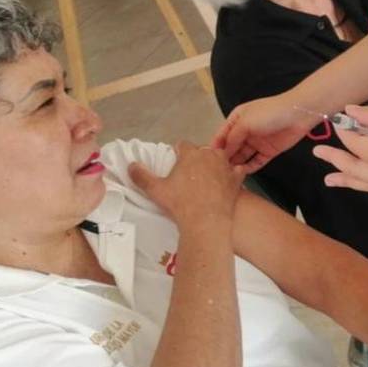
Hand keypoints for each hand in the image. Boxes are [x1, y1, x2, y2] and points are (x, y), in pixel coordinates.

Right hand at [128, 142, 244, 225]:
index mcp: (190, 153)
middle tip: (189, 174)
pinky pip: (237, 170)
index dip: (178, 153)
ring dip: (214, 164)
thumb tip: (131, 165)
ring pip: (219, 158)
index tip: (175, 162)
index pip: (182, 145)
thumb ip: (141, 175)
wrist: (206, 221)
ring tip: (207, 178)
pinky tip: (227, 181)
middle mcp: (209, 154)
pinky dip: (232, 174)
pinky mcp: (237, 178)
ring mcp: (225, 165)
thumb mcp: (155, 190)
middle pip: (201, 150)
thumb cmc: (180, 204)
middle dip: (196, 158)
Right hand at [212, 91, 317, 171]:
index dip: (215, 147)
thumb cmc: (268, 113)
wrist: (297, 114)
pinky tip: (242, 174)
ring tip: (228, 176)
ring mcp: (257, 142)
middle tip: (217, 172)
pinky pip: (256, 161)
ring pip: (243, 156)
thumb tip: (223, 152)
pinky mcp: (268, 151)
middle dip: (225, 158)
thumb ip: (233, 138)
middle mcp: (245, 131)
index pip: (222, 135)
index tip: (207, 161)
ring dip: (236, 164)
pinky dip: (250, 167)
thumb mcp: (245, 122)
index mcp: (237, 119)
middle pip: (232, 147)